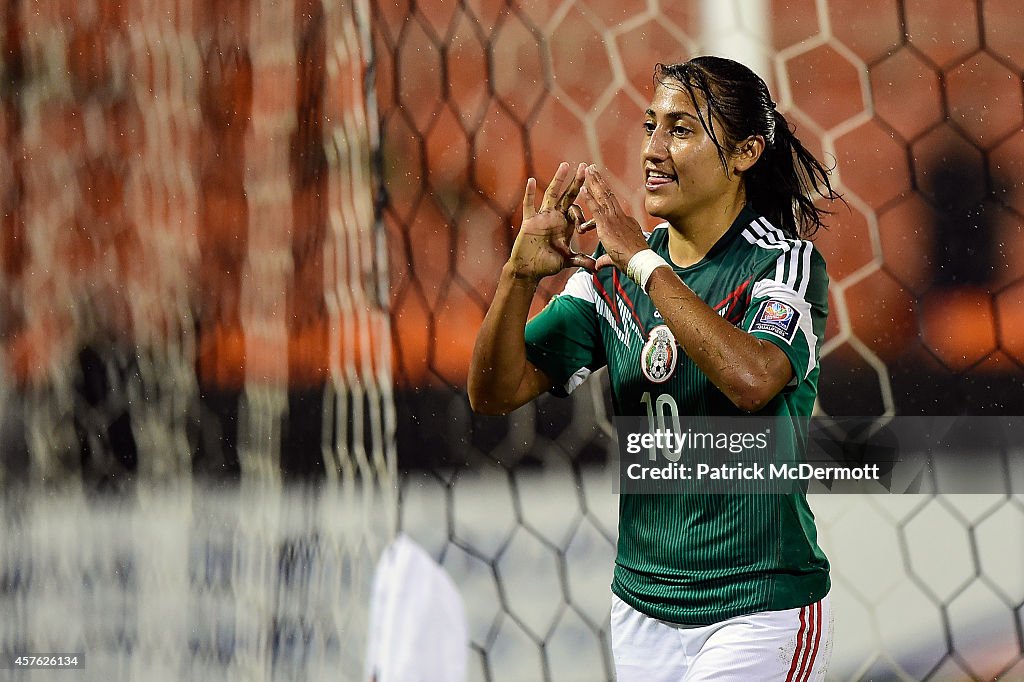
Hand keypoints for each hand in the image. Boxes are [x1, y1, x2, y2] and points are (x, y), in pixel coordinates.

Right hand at [507, 162, 595, 280]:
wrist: (529, 270)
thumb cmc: (547, 264)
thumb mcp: (567, 260)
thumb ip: (581, 260)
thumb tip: (595, 266)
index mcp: (565, 224)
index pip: (577, 210)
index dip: (582, 215)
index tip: (583, 228)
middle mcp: (555, 217)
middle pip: (567, 195)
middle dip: (576, 182)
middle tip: (586, 167)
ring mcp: (542, 217)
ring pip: (551, 194)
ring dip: (558, 180)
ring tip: (565, 166)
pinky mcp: (529, 221)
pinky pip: (529, 205)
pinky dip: (529, 193)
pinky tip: (531, 181)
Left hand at [579, 165, 649, 271]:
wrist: (641, 262)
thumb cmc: (633, 263)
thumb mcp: (616, 260)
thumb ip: (606, 259)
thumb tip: (599, 265)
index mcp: (626, 224)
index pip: (613, 208)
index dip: (606, 196)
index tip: (601, 188)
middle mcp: (621, 218)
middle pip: (609, 196)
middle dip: (600, 182)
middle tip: (593, 169)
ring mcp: (614, 220)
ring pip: (603, 196)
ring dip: (594, 182)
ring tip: (588, 170)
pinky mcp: (607, 225)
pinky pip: (596, 208)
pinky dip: (588, 197)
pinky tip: (582, 188)